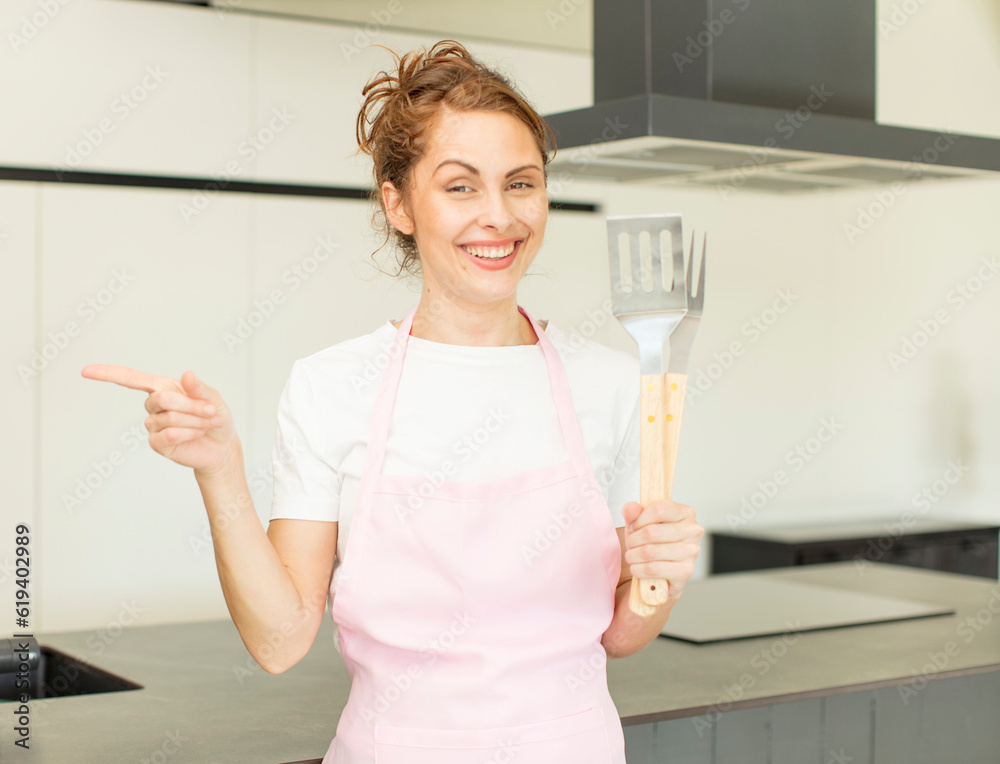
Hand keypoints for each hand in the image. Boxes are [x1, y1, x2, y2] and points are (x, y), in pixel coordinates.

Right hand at [81, 365, 238, 476]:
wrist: (222, 447)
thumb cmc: (215, 417)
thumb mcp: (213, 399)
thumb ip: (200, 388)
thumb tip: (187, 375)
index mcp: (164, 387)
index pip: (131, 378)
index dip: (108, 374)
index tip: (85, 371)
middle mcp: (154, 405)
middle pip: (162, 399)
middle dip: (191, 405)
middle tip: (210, 411)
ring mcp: (153, 425)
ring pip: (169, 418)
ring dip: (195, 421)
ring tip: (206, 424)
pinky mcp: (157, 443)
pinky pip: (169, 435)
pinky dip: (189, 433)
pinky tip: (197, 434)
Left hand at [621, 499, 703, 601]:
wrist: (661, 571)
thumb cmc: (652, 542)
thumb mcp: (640, 523)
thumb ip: (633, 512)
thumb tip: (630, 508)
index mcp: (686, 512)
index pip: (659, 509)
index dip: (640, 519)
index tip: (634, 526)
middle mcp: (693, 530)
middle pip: (651, 532)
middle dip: (633, 540)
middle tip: (631, 544)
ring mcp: (691, 551)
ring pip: (649, 551)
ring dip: (633, 555)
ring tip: (632, 556)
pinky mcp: (686, 571)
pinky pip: (652, 569)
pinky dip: (638, 569)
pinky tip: (637, 567)